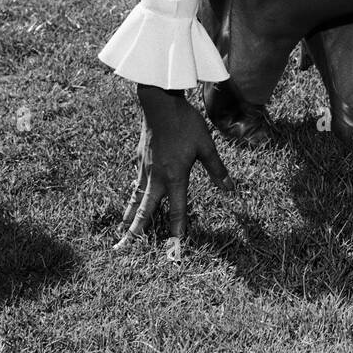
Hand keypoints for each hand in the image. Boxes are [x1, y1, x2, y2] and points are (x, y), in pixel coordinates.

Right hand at [114, 85, 234, 256]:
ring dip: (129, 217)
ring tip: (122, 232)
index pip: (177, 210)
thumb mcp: (206, 146)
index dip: (177, 229)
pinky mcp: (140, 159)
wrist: (160, 103)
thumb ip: (217, 169)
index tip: (175, 248)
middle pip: (145, 210)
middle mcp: (156, 178)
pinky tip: (131, 199)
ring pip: (135, 198)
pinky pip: (135, 183)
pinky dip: (131, 196)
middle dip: (135, 232)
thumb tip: (230, 188)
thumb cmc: (185, 123)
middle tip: (122, 249)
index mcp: (175, 177)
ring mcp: (145, 169)